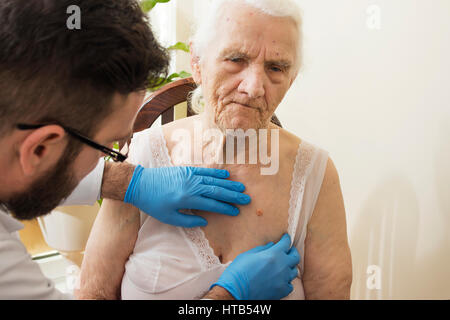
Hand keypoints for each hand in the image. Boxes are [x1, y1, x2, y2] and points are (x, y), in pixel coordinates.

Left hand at [124, 165, 250, 226]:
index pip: (212, 204)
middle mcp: (191, 185)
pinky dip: (216, 172)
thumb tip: (205, 221)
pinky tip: (226, 175)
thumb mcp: (169, 218)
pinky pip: (205, 171)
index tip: (237, 211)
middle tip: (246, 199)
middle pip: (217, 190)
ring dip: (229, 184)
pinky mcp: (186, 170)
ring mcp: (190, 175)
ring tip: (241, 187)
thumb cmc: (153, 204)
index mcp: (187, 199)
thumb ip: (188, 221)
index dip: (226, 208)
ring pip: (213, 180)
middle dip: (233, 195)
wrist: (140, 184)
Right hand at [210, 233, 299, 299]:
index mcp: (274, 254)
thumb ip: (263, 249)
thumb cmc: (239, 271)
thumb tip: (271, 245)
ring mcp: (283, 279)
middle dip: (292, 251)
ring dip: (289, 267)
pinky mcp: (282, 291)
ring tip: (283, 266)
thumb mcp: (248, 254)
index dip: (286, 239)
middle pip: (295, 256)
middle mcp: (282, 266)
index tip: (285, 238)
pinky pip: (290, 285)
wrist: (236, 291)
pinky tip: (280, 280)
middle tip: (288, 250)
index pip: (286, 243)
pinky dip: (286, 281)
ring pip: (294, 271)